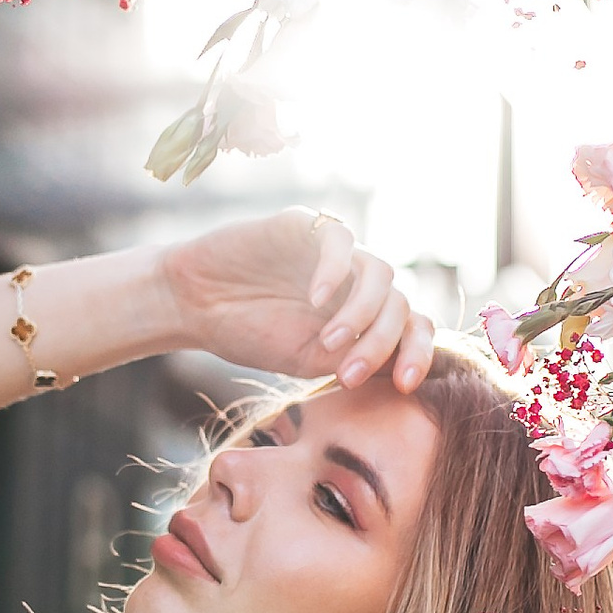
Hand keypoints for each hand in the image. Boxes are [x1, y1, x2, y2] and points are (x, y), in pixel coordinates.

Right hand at [159, 214, 437, 390]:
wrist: (193, 306)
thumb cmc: (249, 333)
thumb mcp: (308, 360)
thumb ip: (354, 358)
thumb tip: (401, 370)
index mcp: (364, 315)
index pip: (412, 326)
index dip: (418, 353)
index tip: (405, 386)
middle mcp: (357, 281)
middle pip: (400, 304)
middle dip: (381, 344)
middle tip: (348, 374)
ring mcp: (336, 252)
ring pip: (379, 274)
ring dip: (361, 314)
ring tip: (328, 343)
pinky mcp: (306, 226)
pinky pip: (340, 240)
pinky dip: (334, 272)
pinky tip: (313, 300)